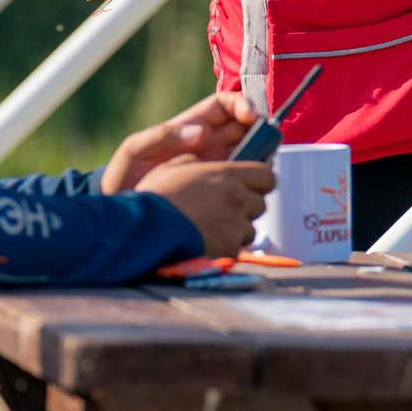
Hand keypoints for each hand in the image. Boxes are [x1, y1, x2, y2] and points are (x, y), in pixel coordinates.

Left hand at [100, 91, 258, 193]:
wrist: (122, 210)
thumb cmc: (125, 174)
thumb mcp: (137, 149)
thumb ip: (165, 136)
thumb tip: (201, 132)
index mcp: (192, 124)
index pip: (225, 104)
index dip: (242, 104)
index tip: (250, 115)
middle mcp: (209, 142)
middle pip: (246, 127)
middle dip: (261, 130)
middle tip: (266, 143)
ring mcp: (216, 164)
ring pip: (250, 153)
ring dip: (261, 155)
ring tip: (260, 166)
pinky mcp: (218, 187)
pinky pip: (242, 178)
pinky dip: (252, 179)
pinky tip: (250, 186)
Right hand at [138, 157, 276, 257]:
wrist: (144, 231)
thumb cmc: (154, 198)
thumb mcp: (170, 168)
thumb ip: (193, 163)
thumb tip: (197, 161)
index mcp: (227, 175)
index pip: (266, 176)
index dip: (260, 183)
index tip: (250, 187)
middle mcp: (238, 198)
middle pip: (260, 204)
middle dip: (246, 208)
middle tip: (224, 212)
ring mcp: (236, 225)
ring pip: (250, 229)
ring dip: (237, 231)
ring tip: (211, 231)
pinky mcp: (231, 249)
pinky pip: (237, 249)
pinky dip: (226, 249)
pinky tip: (206, 246)